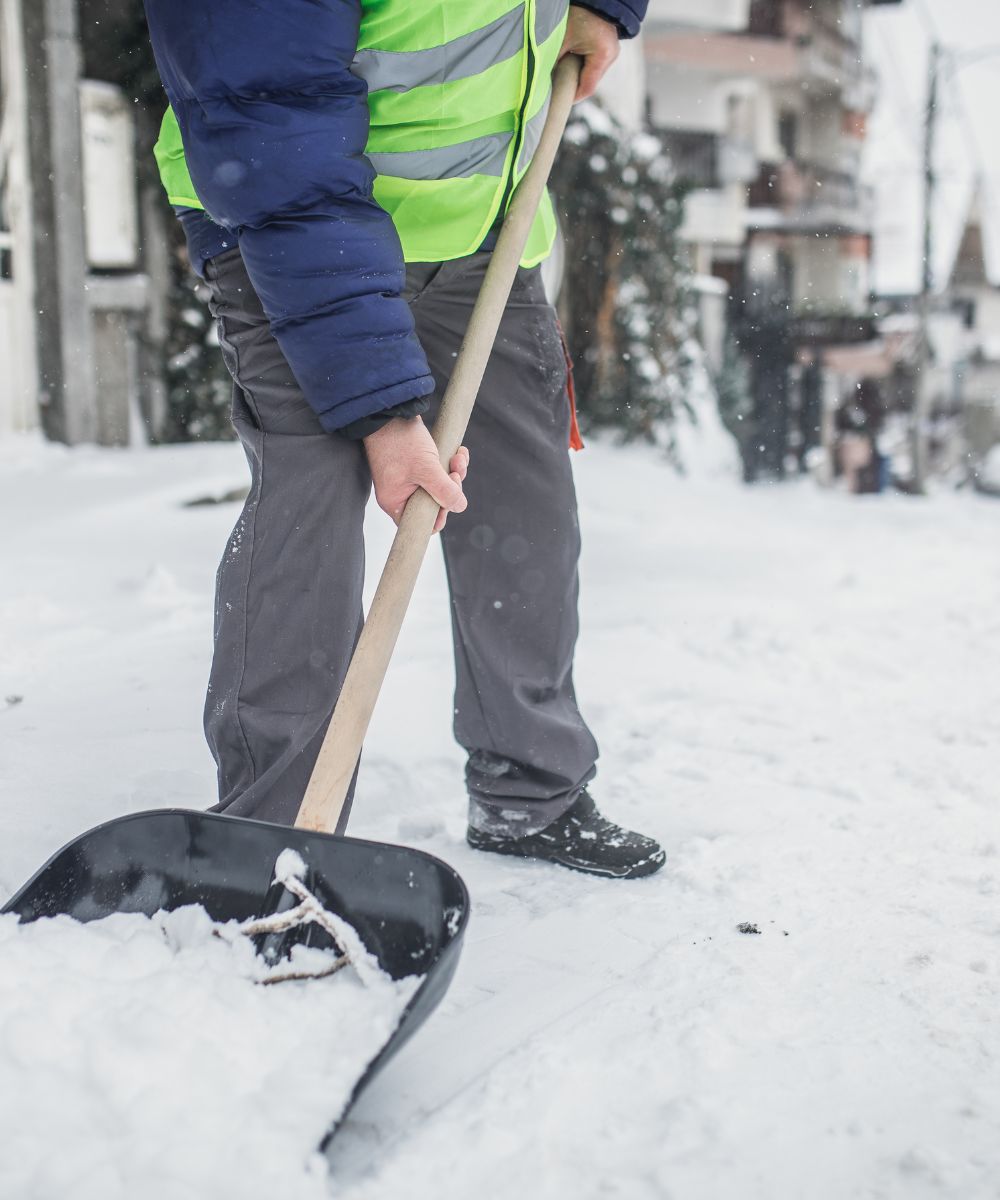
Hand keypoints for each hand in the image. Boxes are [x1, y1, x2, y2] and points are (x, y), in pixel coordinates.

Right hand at [363, 416, 468, 532]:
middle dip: (451, 488)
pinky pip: (437, 472)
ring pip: (439, 486)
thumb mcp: (426, 469)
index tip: (450, 500)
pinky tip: (458, 452)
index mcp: (396, 502)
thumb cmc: (399, 440)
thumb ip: (444, 490)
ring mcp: (408, 478)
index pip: (420, 523)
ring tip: (458, 458)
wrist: (390, 410)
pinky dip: (449, 463)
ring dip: (454, 473)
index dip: (440, 515)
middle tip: (456, 472)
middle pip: (434, 503)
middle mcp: (401, 493)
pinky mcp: (416, 465)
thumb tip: (460, 506)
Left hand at [560, 6, 619, 101]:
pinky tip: (571, 59)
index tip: (558, 99)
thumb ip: (553, 63)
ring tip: (563, 67)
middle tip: (557, 83)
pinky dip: (582, 64)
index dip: (571, 96)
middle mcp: (612, 55)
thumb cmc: (577, 13)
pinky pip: (594, 63)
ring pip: (592, 73)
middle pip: (590, 82)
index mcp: (603, 55)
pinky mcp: (608, 47)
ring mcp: (612, 51)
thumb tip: (543, 84)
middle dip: (573, 83)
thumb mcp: (562, 39)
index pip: (587, 88)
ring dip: (577, 73)